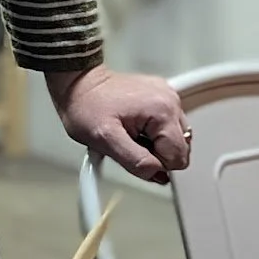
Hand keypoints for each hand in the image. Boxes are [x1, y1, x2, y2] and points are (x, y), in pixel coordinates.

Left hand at [45, 64, 188, 182]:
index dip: (155, 165)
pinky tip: (133, 128)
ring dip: (154, 145)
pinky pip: (166, 127)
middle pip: (180, 149)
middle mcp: (171, 101)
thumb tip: (157, 173)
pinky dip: (152, 133)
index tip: (134, 155)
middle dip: (156, 155)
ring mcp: (167, 97)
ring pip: (175, 140)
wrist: (78, 85)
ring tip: (130, 134)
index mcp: (163, 110)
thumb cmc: (86, 107)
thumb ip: (134, 161)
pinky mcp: (160, 98)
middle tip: (129, 144)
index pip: (178, 158)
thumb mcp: (105, 140)